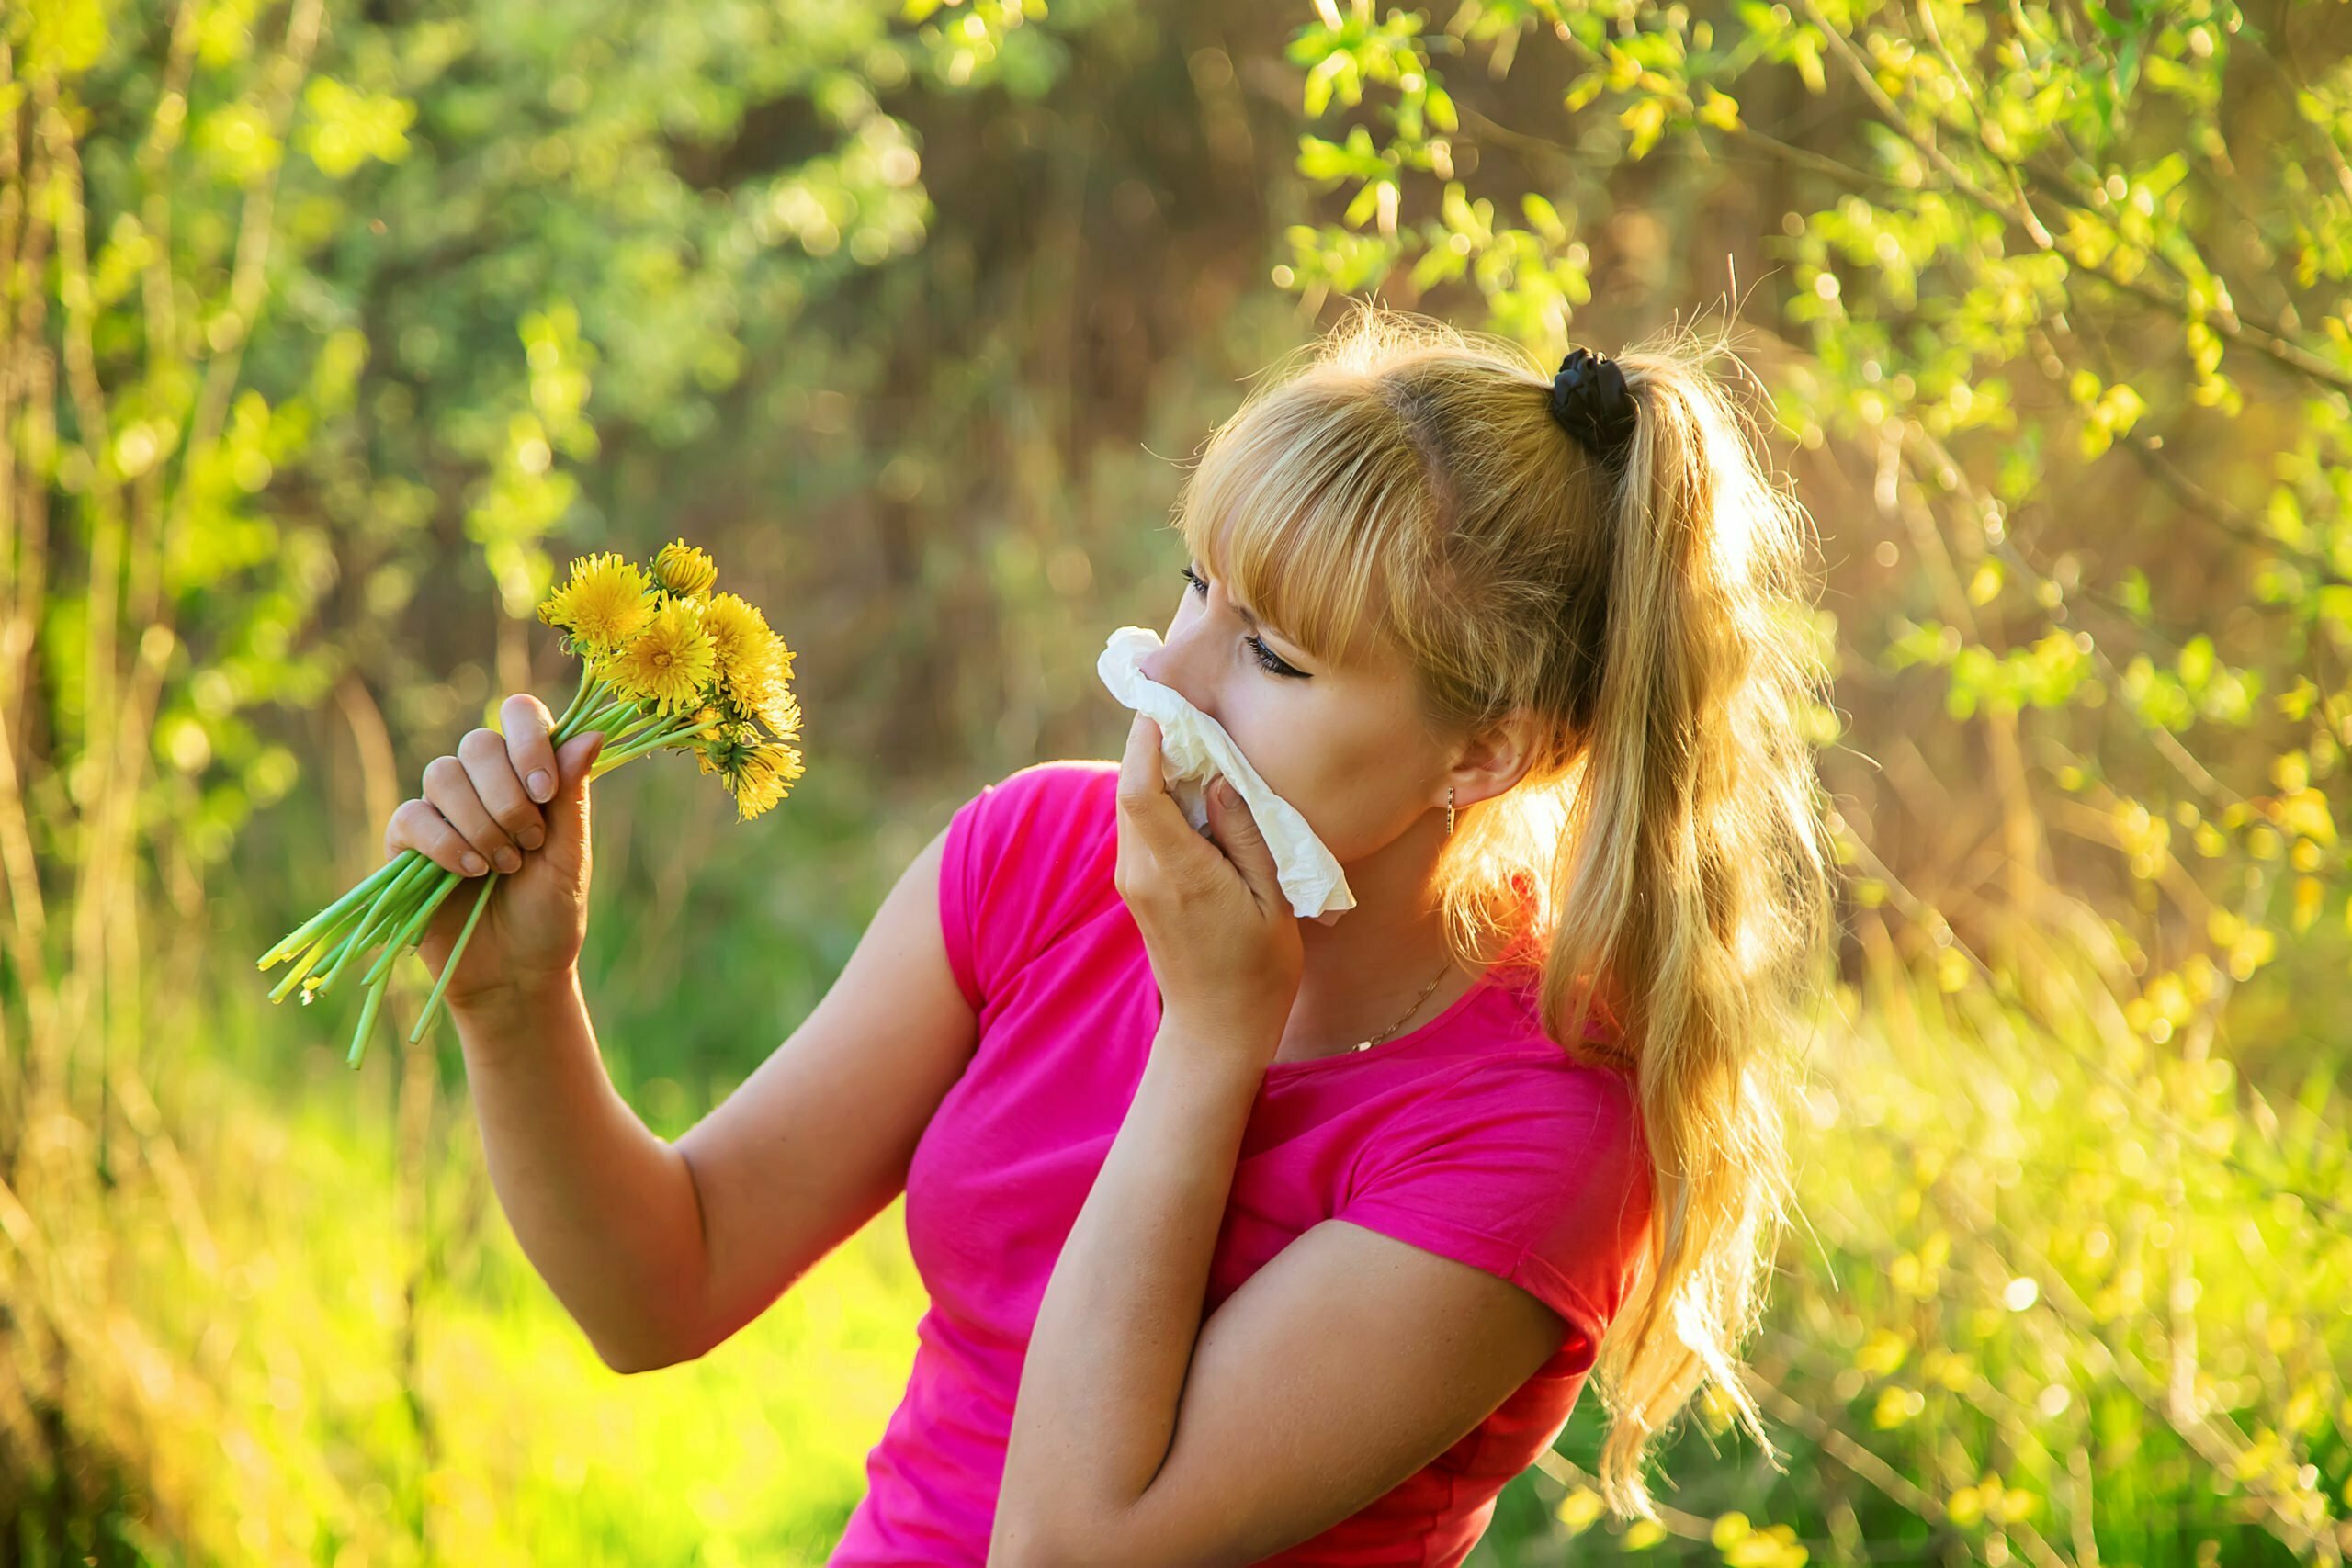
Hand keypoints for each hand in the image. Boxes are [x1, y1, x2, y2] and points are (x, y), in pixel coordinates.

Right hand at [381, 691, 606, 1008]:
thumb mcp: (569, 855)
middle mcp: (483, 784)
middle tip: (529, 843)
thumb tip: (593, 732)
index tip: (546, 790)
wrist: (516, 973)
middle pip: (478, 742)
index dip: (529, 740)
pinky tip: (470, 871)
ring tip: (504, 867)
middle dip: (508, 796)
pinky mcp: (407, 844)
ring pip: (442, 774)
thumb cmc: (550, 915)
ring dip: (480, 823)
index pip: (518, 714)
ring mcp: (442, 810)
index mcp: (528, 774)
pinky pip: (412, 815)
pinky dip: (444, 842)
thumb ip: (572, 795)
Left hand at [1113, 710, 1302, 1069]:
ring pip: (1131, 804)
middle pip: (1129, 788)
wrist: (1218, 1027)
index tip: (1164, 703)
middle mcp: (1142, 873)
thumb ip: (1245, 833)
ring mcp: (1132, 881)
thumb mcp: (1271, 898)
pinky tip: (1192, 787)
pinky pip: (1139, 825)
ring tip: (1195, 740)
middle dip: (1152, 744)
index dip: (1144, 741)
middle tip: (1187, 709)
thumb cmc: (1259, 968)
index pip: (1139, 791)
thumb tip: (1217, 779)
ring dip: (1155, 769)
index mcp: (1177, 873)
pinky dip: (1158, 796)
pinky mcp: (1136, 886)